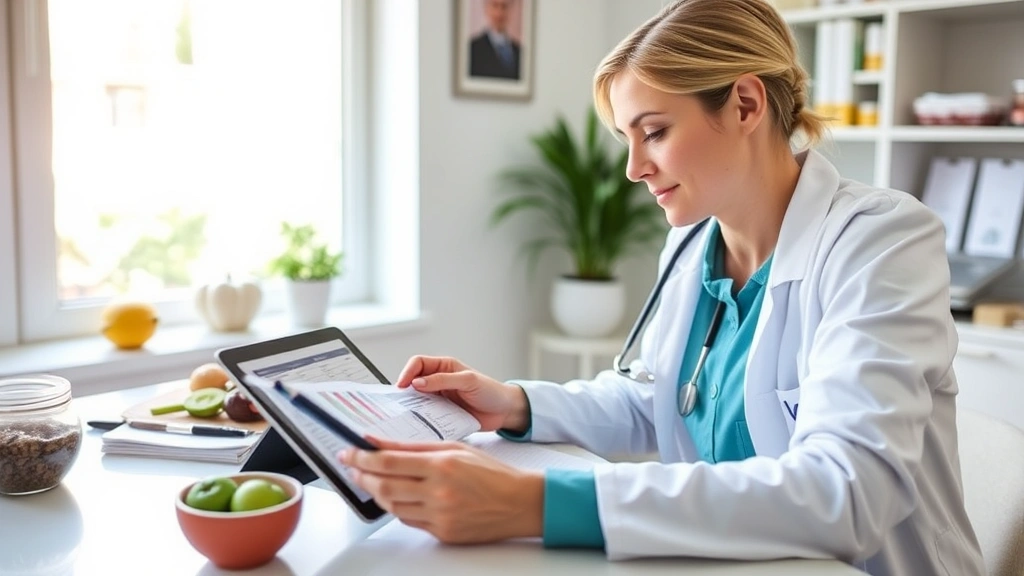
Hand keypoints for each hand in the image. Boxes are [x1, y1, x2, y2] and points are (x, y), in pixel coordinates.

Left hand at [340, 438, 543, 542]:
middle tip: (352, 467)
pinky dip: (398, 508)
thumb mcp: (455, 449)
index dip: (362, 458)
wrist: (519, 503)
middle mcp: (438, 492)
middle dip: (362, 475)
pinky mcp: (442, 532)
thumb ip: (415, 446)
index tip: (349, 453)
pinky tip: (395, 497)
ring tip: (369, 481)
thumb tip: (381, 442)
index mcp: (441, 465)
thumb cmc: (492, 473)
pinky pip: (409, 520)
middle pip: (385, 485)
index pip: (389, 461)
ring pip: (393, 506)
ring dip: (376, 493)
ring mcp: (440, 515)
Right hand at [395, 355, 528, 431]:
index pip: (417, 364)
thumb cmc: (490, 390)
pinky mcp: (441, 415)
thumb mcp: (468, 381)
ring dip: (411, 408)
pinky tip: (418, 426)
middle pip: (412, 383)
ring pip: (416, 401)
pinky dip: (420, 420)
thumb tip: (417, 383)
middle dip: (404, 392)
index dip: (407, 372)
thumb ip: (443, 380)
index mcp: (443, 367)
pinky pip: (425, 417)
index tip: (402, 386)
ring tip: (405, 416)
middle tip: (398, 404)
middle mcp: (437, 382)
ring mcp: (438, 399)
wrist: (504, 412)